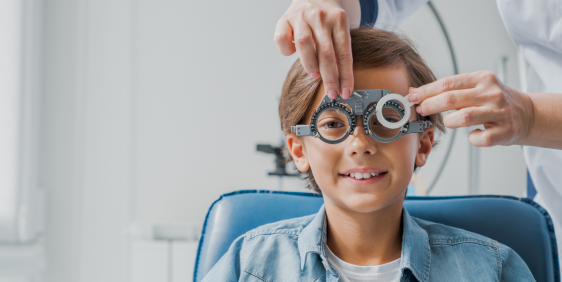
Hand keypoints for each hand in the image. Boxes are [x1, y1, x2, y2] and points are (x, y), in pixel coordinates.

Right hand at [274, 0, 353, 98]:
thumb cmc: (326, 20)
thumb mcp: (338, 29)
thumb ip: (339, 50)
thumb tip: (341, 82)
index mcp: (339, 20)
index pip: (344, 53)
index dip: (345, 76)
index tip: (345, 92)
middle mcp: (321, 17)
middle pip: (326, 52)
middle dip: (330, 77)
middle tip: (331, 93)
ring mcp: (302, 17)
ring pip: (305, 44)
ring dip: (310, 64)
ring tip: (315, 76)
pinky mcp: (285, 19)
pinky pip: (282, 38)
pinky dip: (286, 50)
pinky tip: (291, 54)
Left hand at [408, 71, 534, 146]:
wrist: (527, 114)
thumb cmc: (494, 101)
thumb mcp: (475, 88)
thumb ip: (448, 90)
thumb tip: (415, 92)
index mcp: (482, 79)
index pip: (447, 83)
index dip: (426, 91)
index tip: (412, 97)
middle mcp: (491, 93)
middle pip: (452, 99)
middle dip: (431, 105)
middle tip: (421, 110)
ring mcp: (499, 112)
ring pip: (464, 118)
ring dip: (449, 121)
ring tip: (449, 122)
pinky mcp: (505, 131)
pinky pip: (480, 138)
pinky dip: (472, 139)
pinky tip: (473, 134)